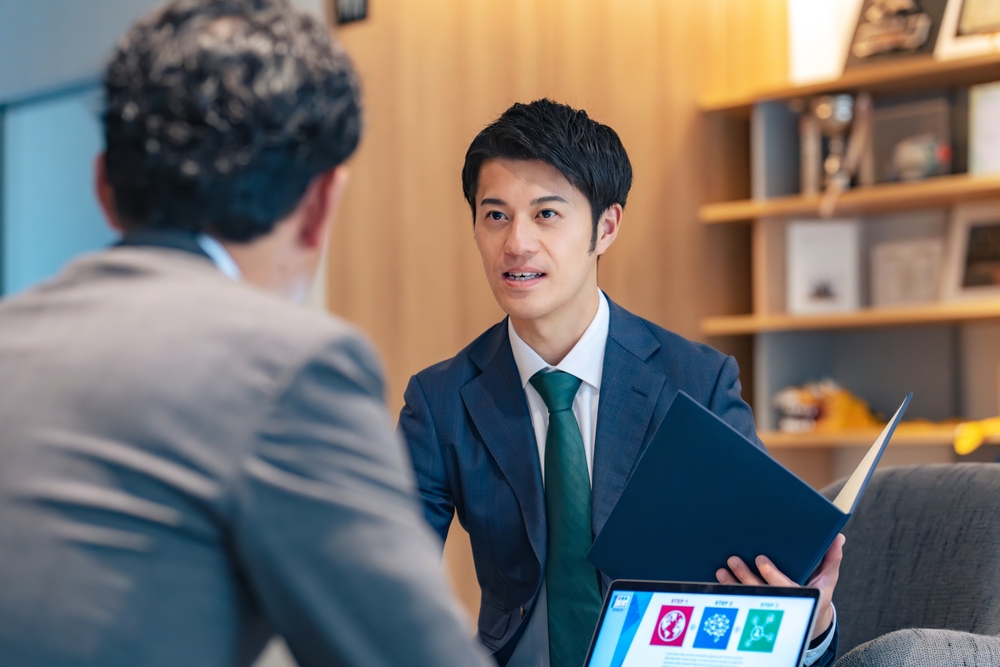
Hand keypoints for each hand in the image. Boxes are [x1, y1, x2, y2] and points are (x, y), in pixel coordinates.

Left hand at [715, 534, 844, 639]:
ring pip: (747, 597)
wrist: (811, 617)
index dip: (771, 574)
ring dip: (732, 584)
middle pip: (761, 590)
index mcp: (802, 594)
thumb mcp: (827, 577)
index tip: (760, 560)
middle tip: (733, 560)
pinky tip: (720, 579)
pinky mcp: (757, 607)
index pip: (784, 585)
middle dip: (745, 576)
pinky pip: (740, 600)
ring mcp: (768, 607)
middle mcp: (783, 602)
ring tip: (722, 570)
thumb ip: (831, 558)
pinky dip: (729, 590)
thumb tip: (838, 537)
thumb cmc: (818, 591)